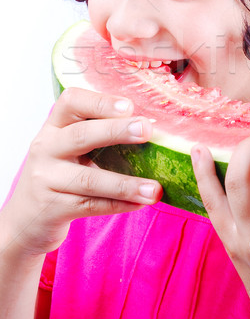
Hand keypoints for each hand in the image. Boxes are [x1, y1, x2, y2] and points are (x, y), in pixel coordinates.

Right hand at [1, 88, 162, 256]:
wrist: (26, 217)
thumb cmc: (60, 173)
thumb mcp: (69, 147)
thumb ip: (99, 133)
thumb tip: (152, 126)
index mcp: (55, 126)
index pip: (70, 102)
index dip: (100, 102)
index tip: (129, 106)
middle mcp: (47, 148)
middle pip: (81, 135)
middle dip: (116, 131)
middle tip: (146, 129)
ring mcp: (47, 180)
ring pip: (90, 180)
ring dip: (126, 184)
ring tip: (154, 189)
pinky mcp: (53, 209)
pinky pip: (91, 206)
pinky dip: (119, 205)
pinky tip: (140, 203)